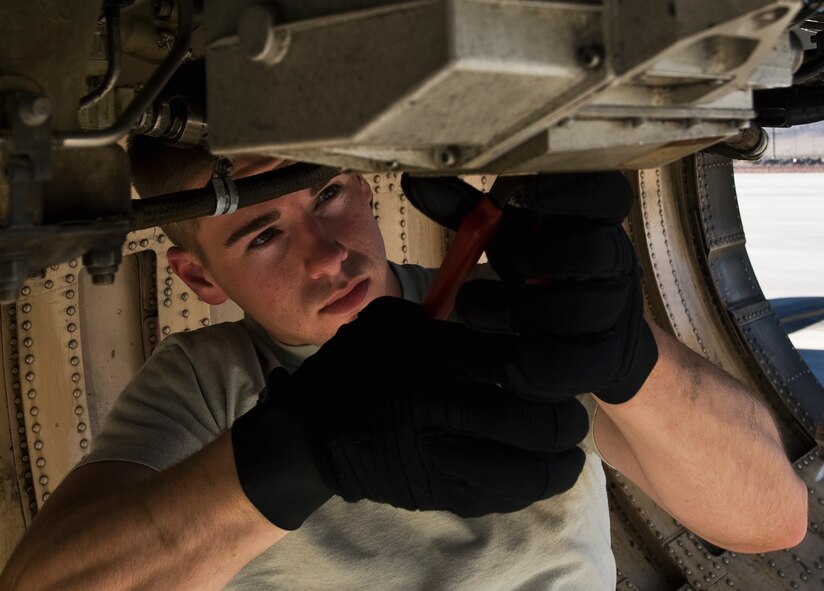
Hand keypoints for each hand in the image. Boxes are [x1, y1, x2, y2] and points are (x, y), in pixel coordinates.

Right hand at [232, 297, 587, 529]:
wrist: (312, 434)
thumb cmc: (357, 365)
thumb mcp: (393, 322)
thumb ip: (447, 323)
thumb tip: (506, 328)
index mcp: (426, 360)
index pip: (510, 362)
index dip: (545, 363)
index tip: (558, 360)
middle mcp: (435, 410)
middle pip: (528, 420)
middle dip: (563, 418)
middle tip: (574, 413)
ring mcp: (437, 459)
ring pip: (522, 470)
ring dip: (558, 462)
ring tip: (571, 451)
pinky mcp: (435, 494)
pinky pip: (497, 498)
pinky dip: (530, 488)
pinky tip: (544, 473)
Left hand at [401, 172, 657, 403]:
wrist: (588, 340)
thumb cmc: (539, 276)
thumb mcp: (512, 238)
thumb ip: (472, 214)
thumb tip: (417, 184)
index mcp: (595, 222)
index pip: (606, 195)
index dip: (575, 191)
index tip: (530, 190)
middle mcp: (614, 263)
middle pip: (592, 250)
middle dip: (530, 254)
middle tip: (492, 257)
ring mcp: (614, 314)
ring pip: (573, 312)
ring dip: (510, 311)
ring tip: (470, 307)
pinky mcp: (603, 361)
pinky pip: (559, 365)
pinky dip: (509, 360)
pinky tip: (479, 354)